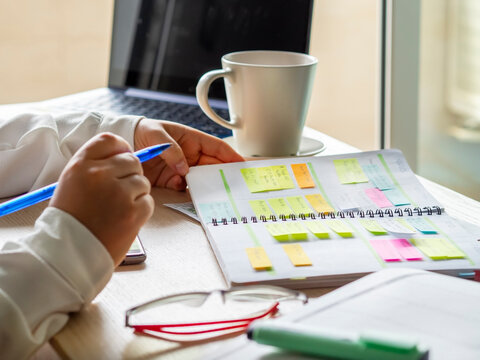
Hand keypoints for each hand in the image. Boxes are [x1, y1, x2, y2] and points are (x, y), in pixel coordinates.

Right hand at [50, 133, 153, 265]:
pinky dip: (141, 210)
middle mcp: (100, 174)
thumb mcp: (72, 184)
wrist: (69, 254)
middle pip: (132, 160)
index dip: (121, 149)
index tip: (122, 158)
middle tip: (120, 192)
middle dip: (130, 175)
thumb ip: (95, 167)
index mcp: (81, 165)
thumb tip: (123, 154)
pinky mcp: (133, 211)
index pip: (110, 140)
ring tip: (118, 210)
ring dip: (136, 194)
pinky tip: (124, 220)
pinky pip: (148, 201)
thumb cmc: (70, 221)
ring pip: (142, 181)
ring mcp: (118, 192)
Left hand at [134, 119, 243, 189]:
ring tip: (218, 195)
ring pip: (202, 180)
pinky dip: (191, 194)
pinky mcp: (171, 181)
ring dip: (208, 187)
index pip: (218, 147)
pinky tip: (194, 197)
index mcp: (192, 139)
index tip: (243, 165)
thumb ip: (171, 149)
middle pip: (213, 166)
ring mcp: (181, 169)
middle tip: (235, 185)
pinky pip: (186, 189)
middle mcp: (190, 155)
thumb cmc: (142, 132)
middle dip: (224, 175)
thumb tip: (184, 169)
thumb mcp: (156, 134)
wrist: (123, 146)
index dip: (232, 156)